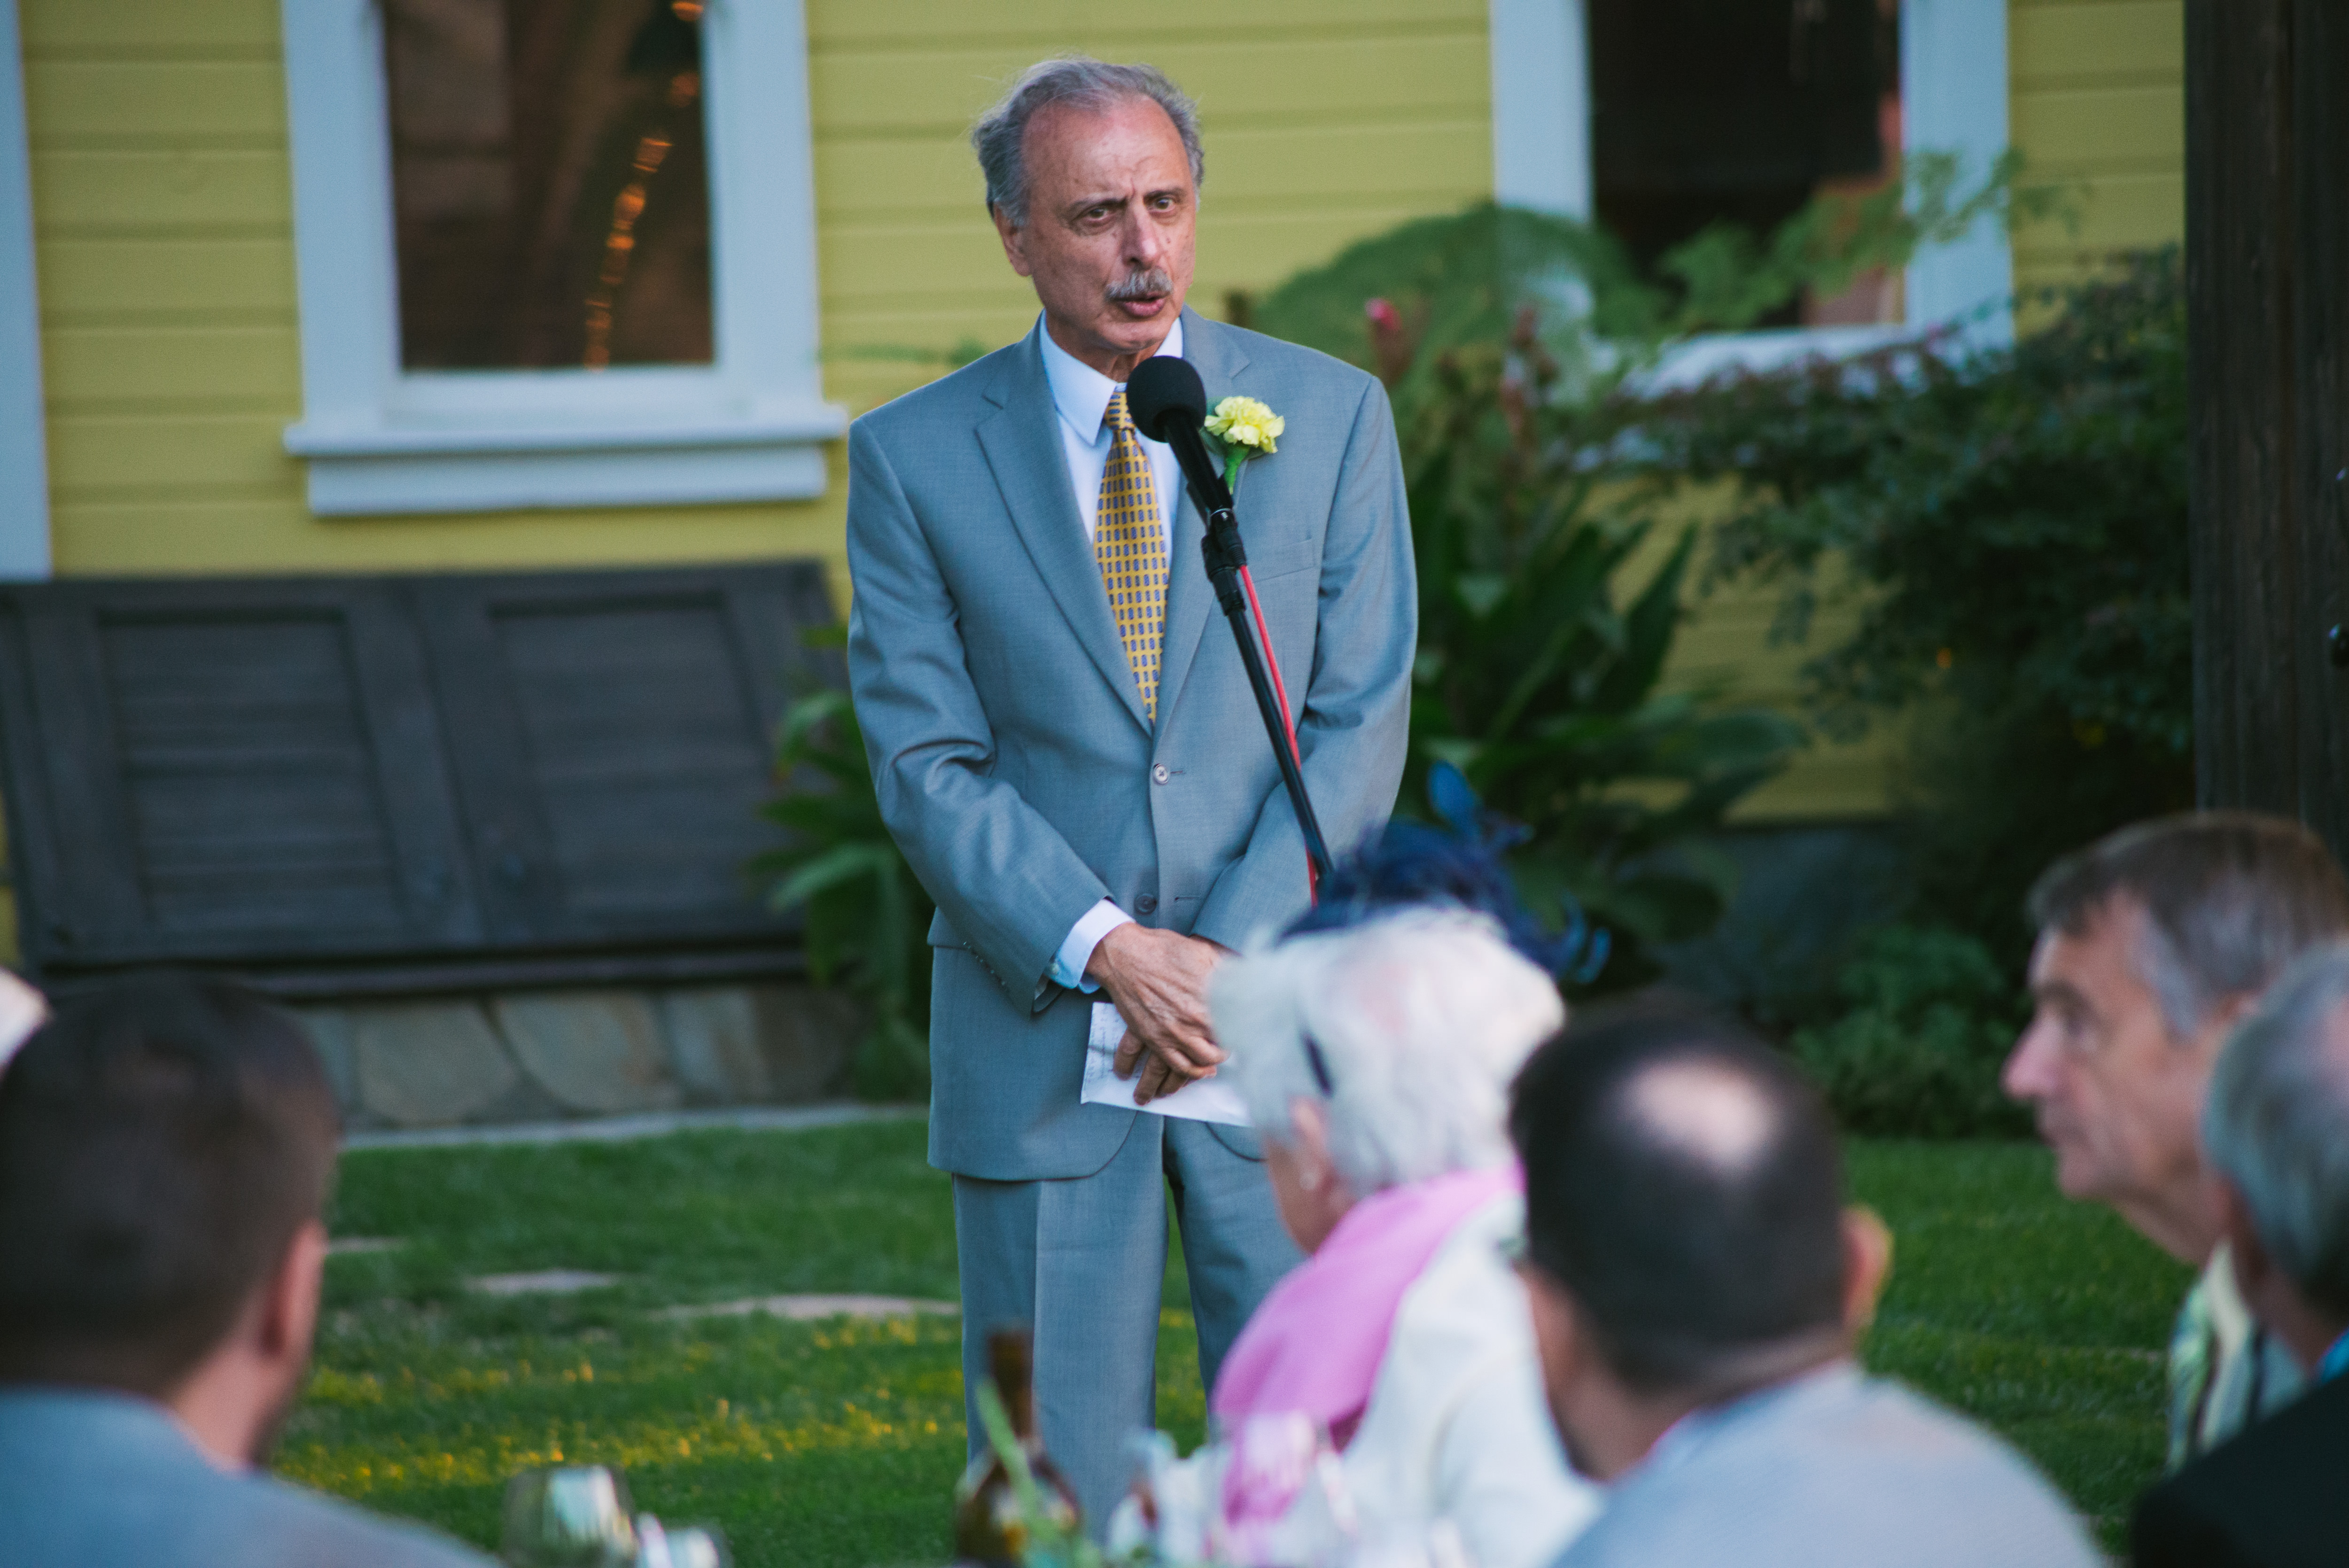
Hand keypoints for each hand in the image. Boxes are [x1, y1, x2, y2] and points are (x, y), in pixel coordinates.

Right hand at [1086, 923, 1226, 1104]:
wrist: (1125, 953)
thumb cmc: (1164, 949)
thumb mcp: (1204, 953)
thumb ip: (1225, 970)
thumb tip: (1245, 977)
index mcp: (1207, 1005)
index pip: (1231, 1032)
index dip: (1238, 1036)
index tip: (1241, 1037)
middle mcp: (1190, 1025)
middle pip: (1212, 1056)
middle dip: (1218, 1060)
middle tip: (1219, 1058)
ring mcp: (1168, 1034)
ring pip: (1187, 1068)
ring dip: (1193, 1078)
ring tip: (1197, 1079)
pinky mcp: (1148, 1036)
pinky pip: (1159, 1064)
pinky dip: (1162, 1078)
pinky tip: (1161, 1083)